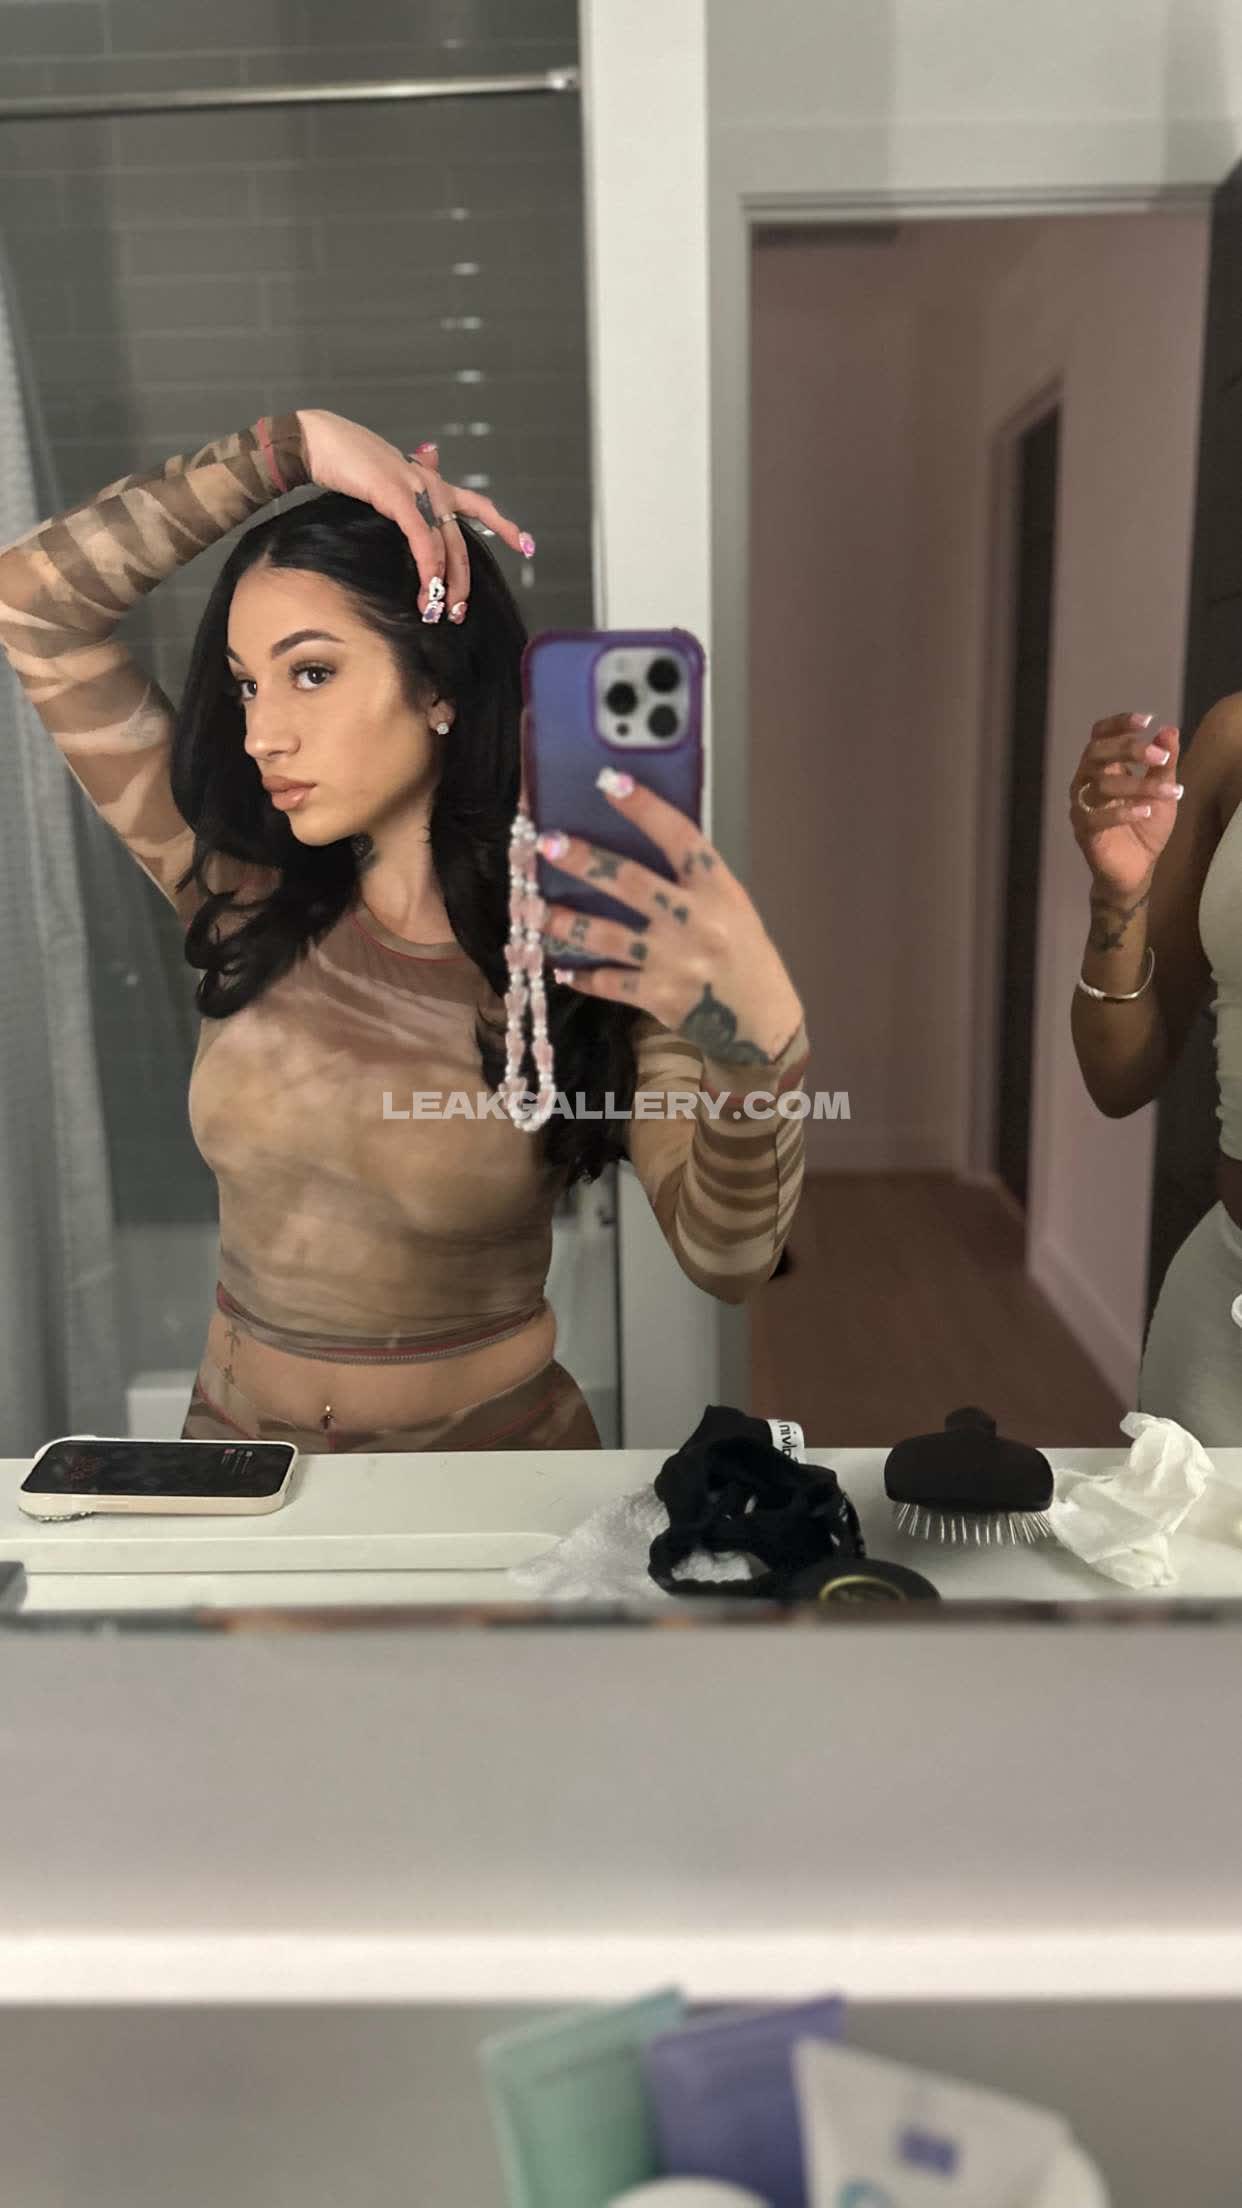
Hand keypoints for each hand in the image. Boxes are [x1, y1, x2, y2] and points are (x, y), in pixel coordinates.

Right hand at [295, 412, 534, 622]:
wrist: (317, 441)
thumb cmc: (346, 461)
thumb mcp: (385, 478)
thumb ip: (409, 491)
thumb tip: (428, 477)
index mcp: (432, 481)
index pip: (477, 505)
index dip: (504, 526)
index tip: (526, 545)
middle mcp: (432, 484)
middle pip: (460, 543)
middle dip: (461, 583)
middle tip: (456, 613)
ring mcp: (417, 489)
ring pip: (444, 546)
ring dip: (443, 585)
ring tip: (436, 611)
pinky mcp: (398, 497)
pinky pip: (421, 540)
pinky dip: (427, 567)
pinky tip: (427, 588)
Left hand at [537, 774, 803, 1064]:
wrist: (761, 1021)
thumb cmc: (744, 954)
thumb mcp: (731, 906)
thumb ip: (690, 882)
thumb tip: (632, 847)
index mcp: (718, 890)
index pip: (679, 838)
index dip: (645, 808)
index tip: (609, 781)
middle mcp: (695, 921)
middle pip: (630, 882)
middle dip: (584, 861)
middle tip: (547, 844)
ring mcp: (674, 961)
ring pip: (606, 936)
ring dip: (564, 921)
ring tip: (530, 908)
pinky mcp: (657, 996)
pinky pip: (607, 982)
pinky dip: (580, 976)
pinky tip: (558, 967)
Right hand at [1069, 713, 1182, 896]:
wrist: (1137, 870)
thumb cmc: (1145, 827)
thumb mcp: (1162, 790)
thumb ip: (1163, 763)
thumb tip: (1169, 730)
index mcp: (1103, 767)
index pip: (1100, 735)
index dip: (1118, 724)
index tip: (1146, 720)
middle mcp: (1086, 782)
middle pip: (1095, 752)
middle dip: (1128, 749)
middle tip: (1159, 755)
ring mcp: (1082, 807)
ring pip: (1101, 785)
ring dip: (1139, 785)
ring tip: (1169, 791)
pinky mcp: (1083, 832)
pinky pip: (1095, 818)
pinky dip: (1122, 813)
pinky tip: (1145, 811)